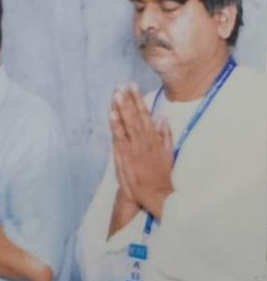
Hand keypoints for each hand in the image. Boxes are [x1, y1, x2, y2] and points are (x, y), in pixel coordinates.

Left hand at [108, 83, 175, 220]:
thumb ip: (164, 135)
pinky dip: (116, 126)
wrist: (156, 194)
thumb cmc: (161, 175)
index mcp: (154, 139)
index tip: (133, 87)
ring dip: (121, 108)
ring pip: (127, 124)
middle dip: (128, 100)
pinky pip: (119, 138)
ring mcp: (134, 148)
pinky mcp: (125, 157)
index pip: (145, 115)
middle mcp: (144, 141)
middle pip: (135, 117)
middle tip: (122, 85)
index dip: (138, 100)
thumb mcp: (167, 153)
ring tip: (116, 94)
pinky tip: (112, 114)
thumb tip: (162, 118)